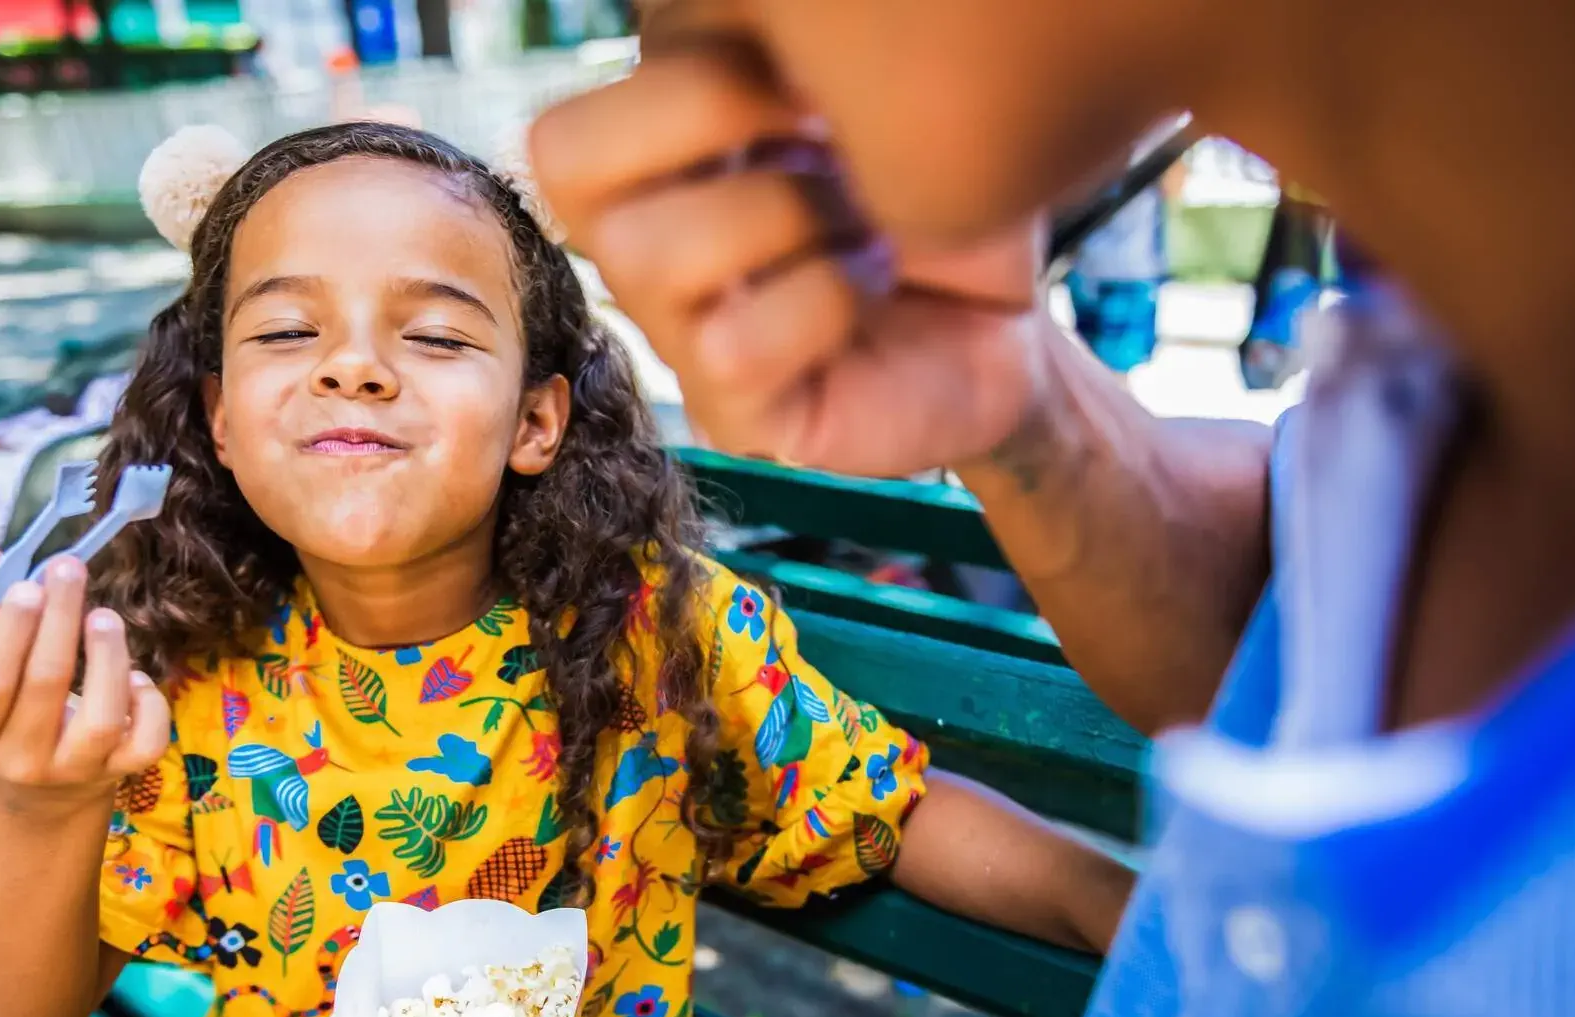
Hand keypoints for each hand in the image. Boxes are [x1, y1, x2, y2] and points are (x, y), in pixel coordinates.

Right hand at [0, 549, 167, 816]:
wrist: (41, 790)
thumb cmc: (8, 709)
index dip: (10, 633)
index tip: (30, 584)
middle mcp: (18, 759)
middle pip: (44, 686)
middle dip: (60, 620)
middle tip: (70, 570)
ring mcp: (71, 770)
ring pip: (99, 718)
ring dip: (108, 657)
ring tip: (104, 617)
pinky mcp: (118, 773)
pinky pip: (144, 742)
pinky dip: (149, 705)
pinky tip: (137, 677)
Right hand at [531, 50, 1049, 478]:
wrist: (1012, 317)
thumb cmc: (933, 197)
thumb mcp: (843, 95)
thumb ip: (757, 54)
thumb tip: (720, 22)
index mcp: (651, 173)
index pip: (561, 132)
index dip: (679, 78)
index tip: (801, 78)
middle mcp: (641, 259)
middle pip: (569, 171)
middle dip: (720, 115)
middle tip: (827, 137)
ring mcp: (681, 345)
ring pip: (648, 254)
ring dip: (788, 211)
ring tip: (861, 226)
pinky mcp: (737, 419)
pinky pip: (732, 343)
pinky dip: (825, 300)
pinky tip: (869, 296)